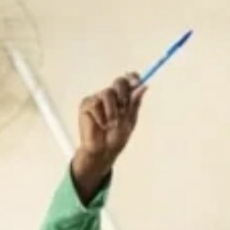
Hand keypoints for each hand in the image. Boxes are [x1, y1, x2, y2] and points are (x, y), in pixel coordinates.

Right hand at [71, 72, 145, 197]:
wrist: (103, 151)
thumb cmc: (115, 138)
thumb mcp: (130, 120)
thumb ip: (135, 103)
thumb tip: (143, 87)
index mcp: (122, 99)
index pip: (128, 81)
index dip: (133, 78)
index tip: (137, 81)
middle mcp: (110, 96)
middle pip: (118, 82)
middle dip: (123, 94)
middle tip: (123, 108)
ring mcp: (97, 99)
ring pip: (107, 93)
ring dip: (113, 111)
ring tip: (112, 124)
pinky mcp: (86, 105)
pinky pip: (96, 105)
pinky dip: (101, 118)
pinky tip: (100, 126)